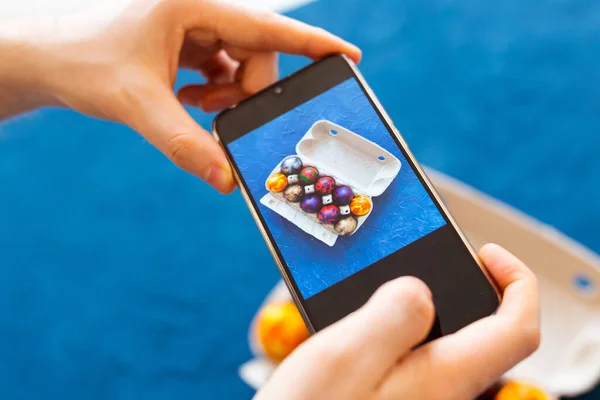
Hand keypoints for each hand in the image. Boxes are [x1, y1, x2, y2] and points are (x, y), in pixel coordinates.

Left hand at [2, 0, 359, 192]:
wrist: (51, 59)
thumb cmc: (85, 64)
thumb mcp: (138, 105)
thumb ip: (185, 144)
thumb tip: (226, 181)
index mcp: (193, 2)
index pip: (268, 26)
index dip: (313, 42)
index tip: (351, 56)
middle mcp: (201, 7)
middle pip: (257, 54)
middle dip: (248, 92)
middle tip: (220, 116)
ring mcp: (196, 24)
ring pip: (243, 64)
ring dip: (229, 95)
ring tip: (195, 106)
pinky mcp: (190, 41)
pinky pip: (225, 69)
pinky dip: (216, 92)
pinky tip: (190, 100)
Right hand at [255, 244, 539, 399]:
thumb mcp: (346, 355)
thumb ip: (392, 315)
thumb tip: (420, 288)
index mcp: (443, 376)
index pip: (517, 329)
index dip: (516, 282)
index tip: (486, 253)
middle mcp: (443, 392)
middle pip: (486, 335)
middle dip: (469, 291)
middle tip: (434, 265)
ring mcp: (421, 399)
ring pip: (446, 346)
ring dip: (428, 310)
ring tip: (390, 290)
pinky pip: (416, 359)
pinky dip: (403, 331)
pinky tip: (368, 328)